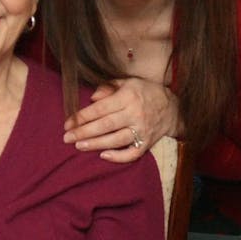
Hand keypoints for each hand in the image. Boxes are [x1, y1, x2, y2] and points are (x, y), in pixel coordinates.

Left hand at [62, 78, 181, 162]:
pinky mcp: (147, 143)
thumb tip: (92, 98)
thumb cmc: (145, 92)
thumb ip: (108, 87)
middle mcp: (135, 114)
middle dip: (84, 132)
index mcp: (128, 97)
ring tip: (79, 146)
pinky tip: (103, 156)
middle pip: (105, 125)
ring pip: (116, 140)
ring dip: (95, 144)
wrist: (173, 108)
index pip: (101, 108)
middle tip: (67, 138)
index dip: (82, 116)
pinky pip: (132, 154)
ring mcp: (142, 130)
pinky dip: (118, 157)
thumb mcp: (128, 82)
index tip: (68, 123)